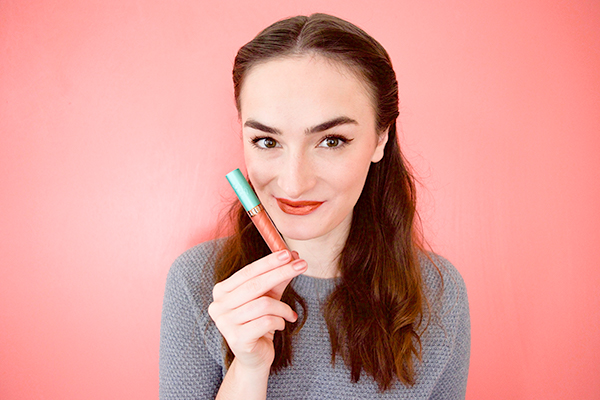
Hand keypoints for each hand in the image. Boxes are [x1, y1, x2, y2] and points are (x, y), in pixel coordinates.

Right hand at [208, 250, 306, 370]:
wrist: (254, 356)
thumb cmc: (259, 322)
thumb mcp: (270, 296)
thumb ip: (278, 277)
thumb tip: (293, 256)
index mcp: (221, 291)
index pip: (248, 272)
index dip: (269, 262)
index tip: (288, 253)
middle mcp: (218, 305)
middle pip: (255, 285)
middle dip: (281, 273)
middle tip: (302, 265)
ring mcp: (225, 323)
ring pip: (263, 304)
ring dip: (283, 308)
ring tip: (290, 314)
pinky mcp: (236, 339)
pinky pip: (266, 322)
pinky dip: (279, 321)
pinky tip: (281, 325)